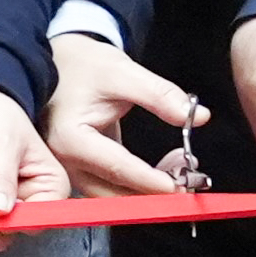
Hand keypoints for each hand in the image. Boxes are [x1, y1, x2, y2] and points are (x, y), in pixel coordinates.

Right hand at [43, 26, 209, 198]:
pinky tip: (166, 168)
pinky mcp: (80, 168)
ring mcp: (70, 167)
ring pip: (114, 196)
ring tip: (182, 167)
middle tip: (190, 179)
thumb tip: (198, 116)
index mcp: (70, 138)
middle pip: (114, 194)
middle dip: (154, 192)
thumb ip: (160, 95)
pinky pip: (112, 186)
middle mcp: (65, 160)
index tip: (181, 186)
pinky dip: (140, 183)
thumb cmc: (82, 65)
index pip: (118, 169)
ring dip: (149, 189)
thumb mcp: (123, 73)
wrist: (58, 61)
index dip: (152, 181)